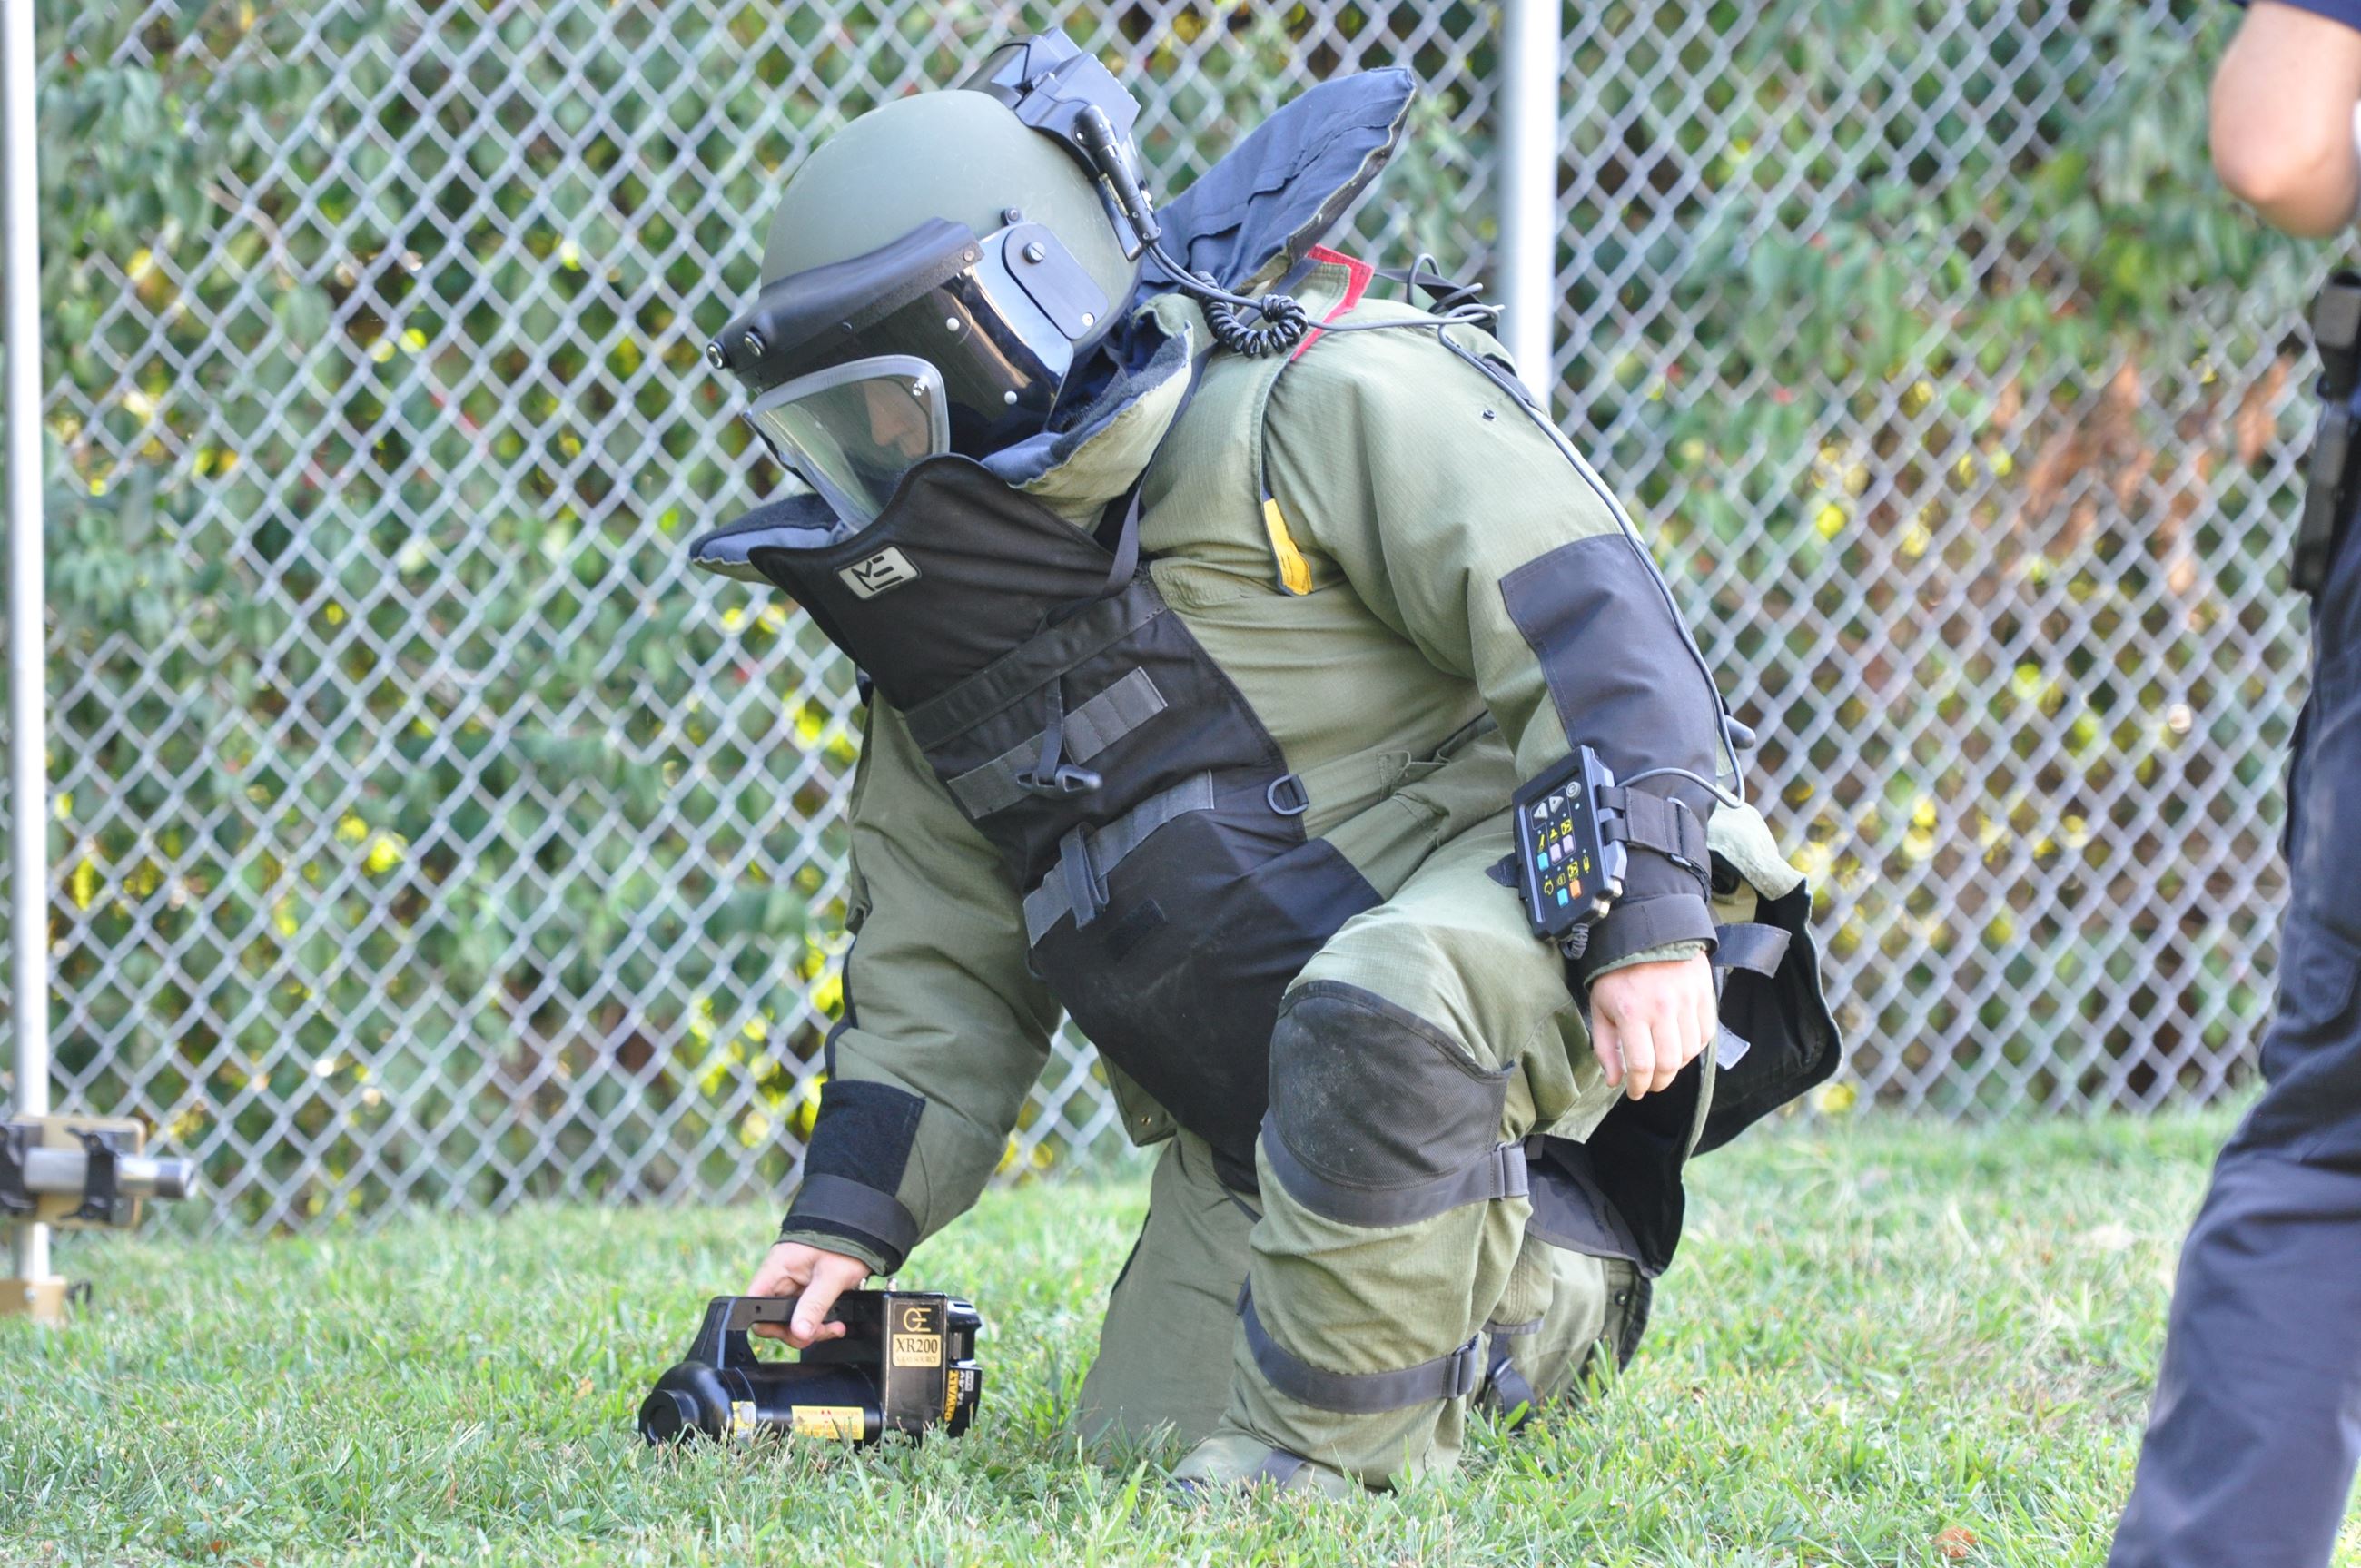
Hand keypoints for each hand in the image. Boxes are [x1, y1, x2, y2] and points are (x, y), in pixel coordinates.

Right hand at [744, 1240, 870, 1347]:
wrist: (863, 1228)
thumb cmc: (845, 1240)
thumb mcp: (832, 1276)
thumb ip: (814, 1306)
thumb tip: (799, 1333)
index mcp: (777, 1268)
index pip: (754, 1302)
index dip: (766, 1323)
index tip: (794, 1331)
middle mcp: (780, 1278)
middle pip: (772, 1318)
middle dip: (797, 1331)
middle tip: (821, 1331)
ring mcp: (793, 1285)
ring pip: (791, 1320)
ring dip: (811, 1329)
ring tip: (834, 1327)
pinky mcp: (806, 1291)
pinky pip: (805, 1314)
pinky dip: (818, 1322)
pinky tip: (834, 1322)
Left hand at [1588, 953, 1716, 1100]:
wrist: (1646, 931)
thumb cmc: (1617, 973)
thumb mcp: (1600, 1006)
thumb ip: (1606, 1047)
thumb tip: (1614, 1081)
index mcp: (1632, 1012)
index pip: (1642, 1065)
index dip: (1639, 1086)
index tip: (1635, 1092)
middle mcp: (1662, 1008)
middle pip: (1669, 1064)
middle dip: (1658, 1082)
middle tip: (1650, 1084)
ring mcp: (1686, 1001)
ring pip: (1690, 1052)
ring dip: (1676, 1065)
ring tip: (1663, 1063)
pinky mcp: (1703, 994)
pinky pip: (1705, 1034)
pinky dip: (1694, 1047)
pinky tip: (1680, 1045)